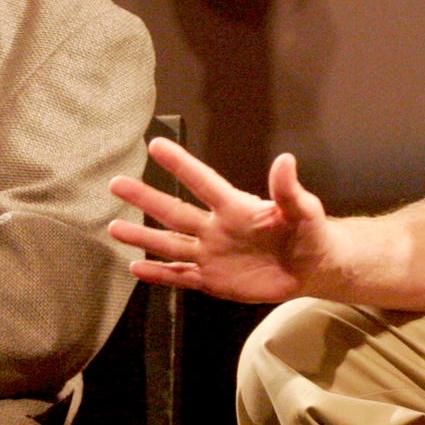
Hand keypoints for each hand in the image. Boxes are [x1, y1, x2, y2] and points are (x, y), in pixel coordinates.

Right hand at [108, 137, 335, 302]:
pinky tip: (135, 268)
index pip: (203, 181)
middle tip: (115, 183)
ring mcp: (211, 255)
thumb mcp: (304, 210)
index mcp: (235, 207)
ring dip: (142, 237)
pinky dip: (158, 274)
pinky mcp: (213, 280)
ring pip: (169, 245)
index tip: (155, 144)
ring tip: (112, 228)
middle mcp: (215, 227)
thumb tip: (285, 160)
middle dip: (145, 198)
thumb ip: (288, 190)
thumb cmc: (309, 231)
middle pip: (174, 211)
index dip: (180, 165)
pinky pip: (180, 276)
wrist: (312, 266)